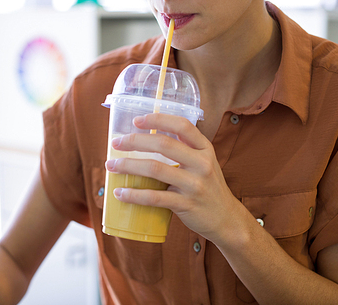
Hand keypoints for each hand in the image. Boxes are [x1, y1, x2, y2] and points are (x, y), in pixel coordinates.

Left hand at [105, 113, 247, 244]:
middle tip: (115, 143)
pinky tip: (120, 193)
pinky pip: (155, 197)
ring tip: (111, 165)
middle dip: (134, 141)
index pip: (182, 125)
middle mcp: (202, 163)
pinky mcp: (186, 204)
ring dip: (128, 165)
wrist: (226, 219)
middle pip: (163, 144)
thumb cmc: (207, 187)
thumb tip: (146, 139)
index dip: (157, 119)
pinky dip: (134, 195)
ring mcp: (195, 184)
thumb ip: (183, 150)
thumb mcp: (203, 163)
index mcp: (205, 148)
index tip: (136, 120)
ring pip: (155, 169)